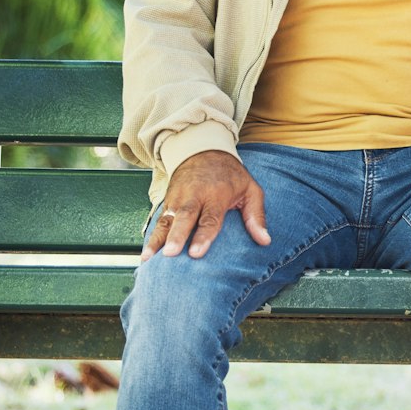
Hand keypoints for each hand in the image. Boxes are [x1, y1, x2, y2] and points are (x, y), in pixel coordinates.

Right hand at [143, 150, 270, 259]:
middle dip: (176, 236)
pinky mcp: (167, 203)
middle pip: (184, 218)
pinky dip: (151, 237)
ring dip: (157, 240)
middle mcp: (194, 196)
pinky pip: (158, 221)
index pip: (210, 218)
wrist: (203, 150)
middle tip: (170, 254)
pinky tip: (145, 255)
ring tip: (148, 258)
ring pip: (166, 220)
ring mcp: (177, 199)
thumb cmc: (231, 175)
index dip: (203, 236)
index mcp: (216, 194)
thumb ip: (256, 215)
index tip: (197, 253)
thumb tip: (265, 241)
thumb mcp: (250, 189)